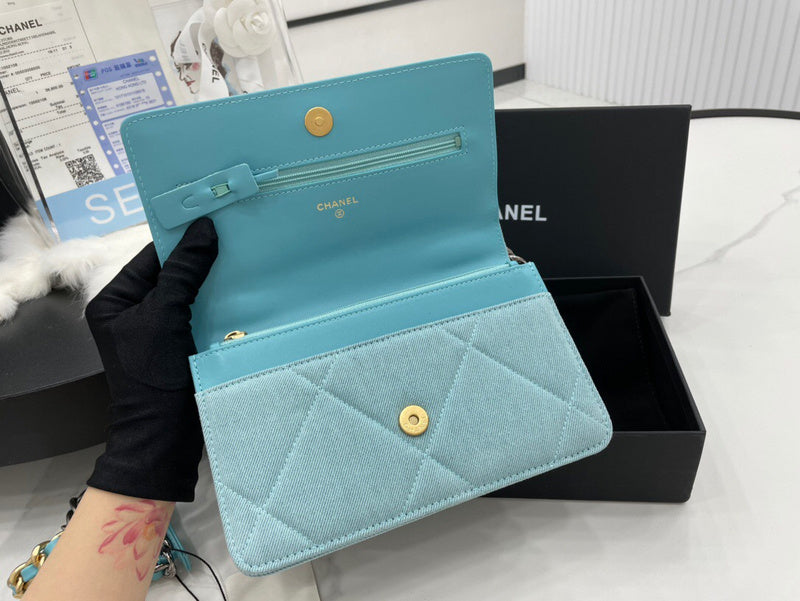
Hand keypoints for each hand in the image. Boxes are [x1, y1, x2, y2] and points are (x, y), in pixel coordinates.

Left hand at [85, 218, 217, 501]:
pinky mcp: (181, 344)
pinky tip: (244, 290)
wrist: (165, 434)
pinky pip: (200, 314)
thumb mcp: (166, 314)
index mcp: (115, 300)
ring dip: (214, 280)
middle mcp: (134, 311)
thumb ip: (184, 270)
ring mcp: (159, 330)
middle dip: (202, 258)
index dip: (182, 238)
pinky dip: (218, 303)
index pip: (152, 257)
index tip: (216, 217)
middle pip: (172, 273)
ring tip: (246, 258)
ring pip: (189, 293)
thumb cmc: (154, 371)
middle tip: (237, 235)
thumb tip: (204, 227)